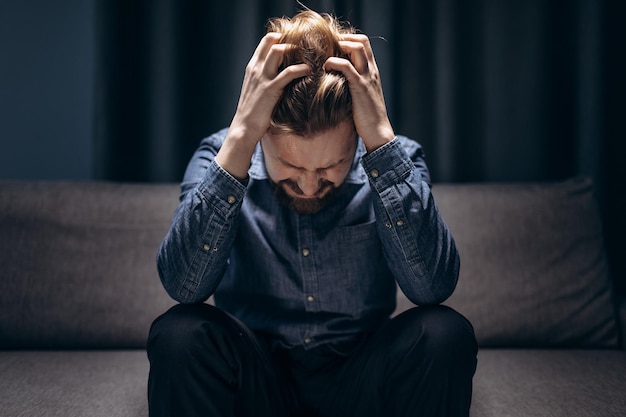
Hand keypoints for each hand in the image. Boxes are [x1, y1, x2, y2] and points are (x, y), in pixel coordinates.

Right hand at [216, 33, 309, 178]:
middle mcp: (256, 68)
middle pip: (271, 39)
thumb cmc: (253, 111)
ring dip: (295, 50)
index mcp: (253, 67)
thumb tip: (282, 74)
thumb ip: (265, 78)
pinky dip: (301, 69)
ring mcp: (263, 77)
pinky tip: (309, 71)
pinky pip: (288, 72)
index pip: (266, 41)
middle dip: (289, 40)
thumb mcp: (256, 89)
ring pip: (278, 50)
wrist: (244, 128)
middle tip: (304, 48)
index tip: (296, 45)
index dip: (282, 39)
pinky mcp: (271, 89)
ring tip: (308, 56)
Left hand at [323, 34, 394, 152]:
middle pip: (361, 40)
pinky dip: (334, 62)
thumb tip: (335, 81)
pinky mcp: (360, 87)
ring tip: (326, 56)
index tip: (332, 47)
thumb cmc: (367, 118)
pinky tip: (325, 68)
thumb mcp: (360, 96)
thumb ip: (352, 85)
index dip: (348, 40)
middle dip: (343, 38)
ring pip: (357, 47)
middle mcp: (371, 71)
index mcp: (372, 72)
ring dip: (339, 46)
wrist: (378, 132)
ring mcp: (367, 77)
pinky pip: (347, 66)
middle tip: (327, 48)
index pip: (363, 44)